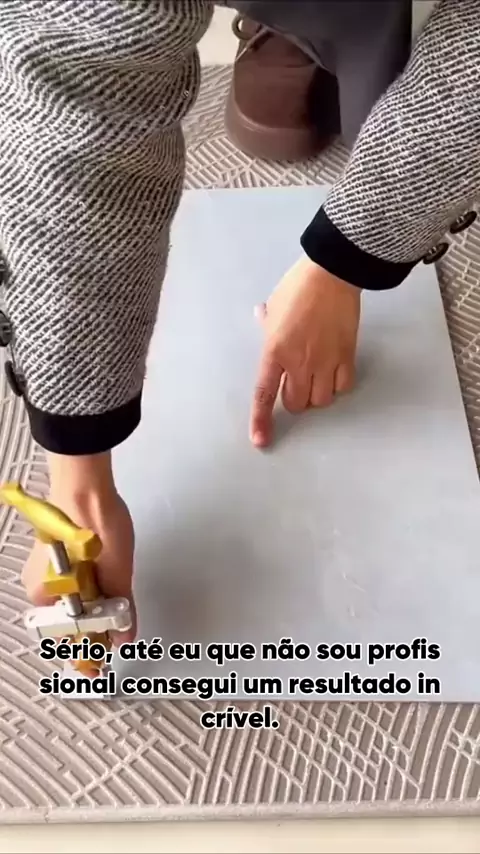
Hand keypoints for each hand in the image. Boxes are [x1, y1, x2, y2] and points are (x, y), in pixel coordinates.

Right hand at [21, 455, 136, 667]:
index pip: (69, 634)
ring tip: (114, 594)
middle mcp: (38, 584)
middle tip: (118, 619)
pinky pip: (71, 578)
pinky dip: (89, 582)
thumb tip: (125, 636)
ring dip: (94, 601)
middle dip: (95, 620)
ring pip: (72, 597)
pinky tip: (104, 573)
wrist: (87, 486)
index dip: (92, 644)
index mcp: (45, 597)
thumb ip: (120, 609)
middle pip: (70, 616)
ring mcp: (44, 566)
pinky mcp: (55, 551)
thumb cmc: (94, 525)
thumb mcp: (117, 574)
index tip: (108, 651)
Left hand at [250, 255, 360, 446]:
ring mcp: (325, 362)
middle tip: (295, 383)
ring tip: (315, 378)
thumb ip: (267, 324)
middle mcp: (299, 362)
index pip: (264, 394)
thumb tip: (262, 320)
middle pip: (296, 404)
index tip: (261, 440)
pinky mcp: (347, 356)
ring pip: (321, 401)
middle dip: (293, 400)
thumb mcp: (273, 307)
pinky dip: (337, 386)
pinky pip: (342, 387)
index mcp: (275, 351)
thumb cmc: (298, 287)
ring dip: (316, 395)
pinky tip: (333, 373)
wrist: (332, 273)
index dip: (261, 420)